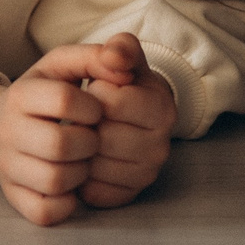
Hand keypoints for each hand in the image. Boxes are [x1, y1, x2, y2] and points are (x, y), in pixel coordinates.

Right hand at [0, 44, 110, 226]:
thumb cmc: (42, 93)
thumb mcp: (63, 65)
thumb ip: (96, 56)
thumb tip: (122, 64)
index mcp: (20, 94)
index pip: (64, 99)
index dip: (92, 107)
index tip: (95, 110)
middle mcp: (7, 131)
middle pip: (60, 145)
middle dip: (89, 143)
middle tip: (92, 138)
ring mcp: (8, 167)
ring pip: (54, 181)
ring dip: (80, 172)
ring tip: (82, 160)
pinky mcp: (14, 196)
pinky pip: (44, 211)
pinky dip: (65, 203)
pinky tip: (71, 186)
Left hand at [75, 32, 175, 208]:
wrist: (117, 114)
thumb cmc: (115, 82)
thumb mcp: (119, 56)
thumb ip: (119, 48)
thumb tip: (113, 57)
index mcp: (163, 107)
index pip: (111, 102)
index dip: (94, 92)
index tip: (97, 89)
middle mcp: (162, 146)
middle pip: (102, 138)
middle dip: (86, 123)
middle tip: (88, 114)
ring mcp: (147, 174)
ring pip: (96, 167)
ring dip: (81, 149)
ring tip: (86, 133)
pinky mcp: (129, 196)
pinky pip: (95, 192)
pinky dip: (83, 176)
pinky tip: (86, 158)